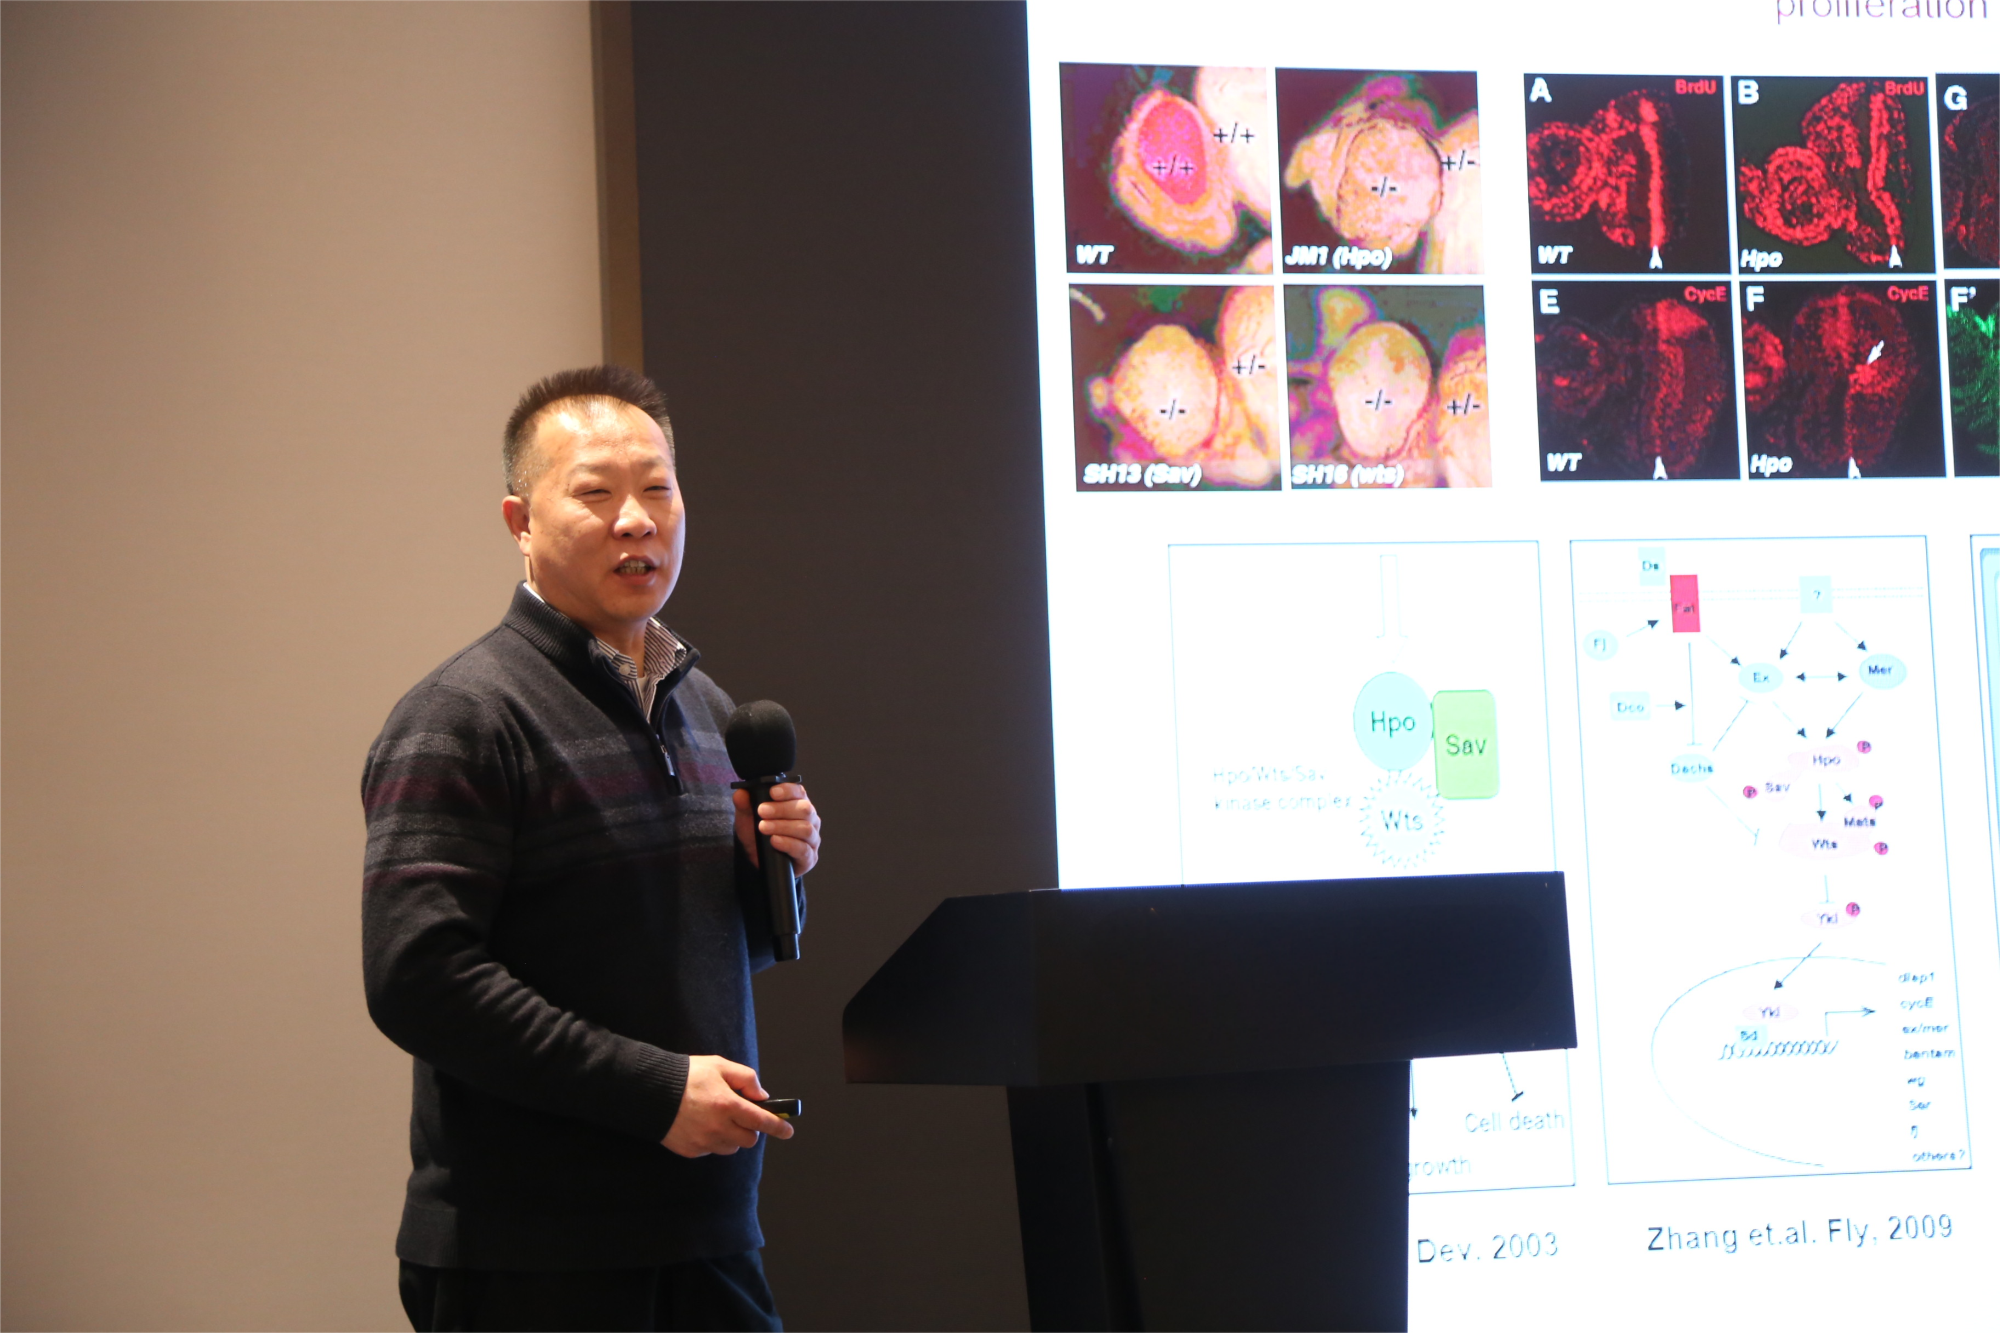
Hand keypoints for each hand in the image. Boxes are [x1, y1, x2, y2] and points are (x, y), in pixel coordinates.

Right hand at [663, 1055, 793, 1156]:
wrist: (650, 1091)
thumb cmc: (687, 1075)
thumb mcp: (719, 1066)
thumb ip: (746, 1078)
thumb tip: (762, 1096)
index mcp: (728, 1105)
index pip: (761, 1121)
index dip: (778, 1127)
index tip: (788, 1131)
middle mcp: (718, 1127)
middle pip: (749, 1140)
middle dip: (750, 1129)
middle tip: (740, 1115)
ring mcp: (704, 1142)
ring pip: (731, 1148)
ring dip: (732, 1136)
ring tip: (717, 1118)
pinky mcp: (690, 1151)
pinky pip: (711, 1150)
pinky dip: (713, 1141)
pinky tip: (701, 1125)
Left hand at [733, 782, 820, 876]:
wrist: (756, 859)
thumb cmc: (757, 834)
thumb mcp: (747, 818)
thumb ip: (744, 805)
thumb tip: (741, 794)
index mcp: (798, 804)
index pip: (799, 791)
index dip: (788, 790)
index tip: (772, 792)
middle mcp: (809, 819)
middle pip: (805, 809)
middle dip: (782, 809)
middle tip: (762, 811)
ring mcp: (811, 839)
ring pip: (805, 829)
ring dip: (783, 827)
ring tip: (764, 827)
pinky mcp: (809, 857)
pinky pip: (804, 849)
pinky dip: (788, 844)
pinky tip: (775, 841)